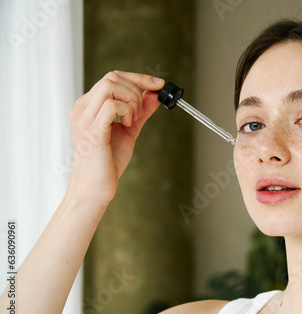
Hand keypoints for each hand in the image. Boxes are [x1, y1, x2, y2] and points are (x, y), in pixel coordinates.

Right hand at [67, 71, 163, 203]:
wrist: (95, 187)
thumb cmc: (108, 161)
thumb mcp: (129, 130)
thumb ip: (141, 111)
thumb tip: (155, 94)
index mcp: (88, 106)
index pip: (112, 77)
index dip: (139, 78)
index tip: (159, 84)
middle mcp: (83, 108)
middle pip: (112, 77)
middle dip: (137, 89)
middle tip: (141, 112)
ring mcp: (84, 118)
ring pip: (110, 86)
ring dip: (131, 100)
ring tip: (133, 120)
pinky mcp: (92, 131)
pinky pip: (111, 106)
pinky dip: (126, 112)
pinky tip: (126, 126)